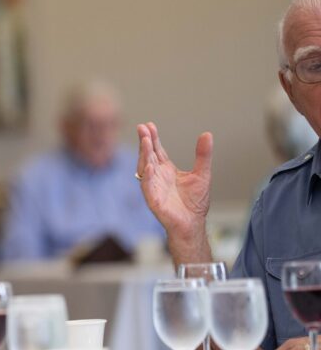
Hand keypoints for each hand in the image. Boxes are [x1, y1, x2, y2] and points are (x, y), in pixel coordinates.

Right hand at [136, 122, 212, 260]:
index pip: (157, 151)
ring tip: (146, 141)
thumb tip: (207, 134)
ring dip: (144, 154)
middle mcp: (157, 176)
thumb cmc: (194, 203)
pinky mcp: (153, 199)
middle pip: (148, 155)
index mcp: (166, 170)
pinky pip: (148, 186)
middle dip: (145, 141)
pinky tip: (149, 166)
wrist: (192, 224)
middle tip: (143, 128)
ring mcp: (153, 187)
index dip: (153, 138)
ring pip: (145, 167)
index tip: (149, 125)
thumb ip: (203, 155)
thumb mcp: (202, 174)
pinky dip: (147, 176)